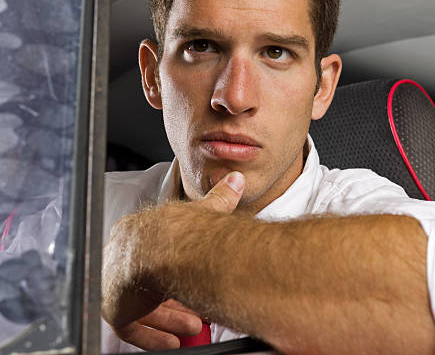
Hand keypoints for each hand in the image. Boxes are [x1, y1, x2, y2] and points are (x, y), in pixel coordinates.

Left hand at [102, 171, 244, 348]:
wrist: (161, 249)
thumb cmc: (181, 230)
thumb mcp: (207, 211)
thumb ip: (220, 198)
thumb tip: (236, 180)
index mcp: (139, 231)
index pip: (155, 254)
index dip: (178, 268)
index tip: (195, 278)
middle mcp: (123, 256)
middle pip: (149, 283)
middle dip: (175, 300)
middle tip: (196, 311)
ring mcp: (115, 283)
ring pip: (141, 307)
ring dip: (168, 318)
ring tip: (190, 327)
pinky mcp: (113, 307)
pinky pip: (131, 327)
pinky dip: (152, 335)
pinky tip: (170, 341)